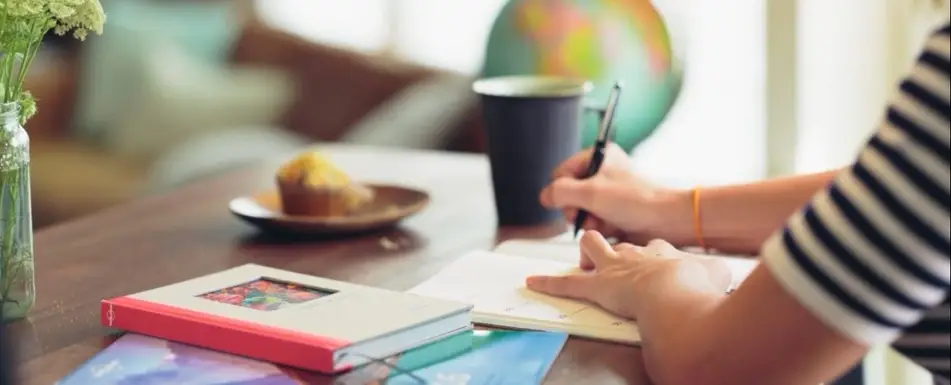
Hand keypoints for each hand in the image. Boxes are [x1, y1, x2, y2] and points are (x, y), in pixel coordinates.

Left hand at [525, 231, 731, 319]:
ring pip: (593, 247)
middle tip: (620, 263)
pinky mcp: (597, 287)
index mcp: (662, 251)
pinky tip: (532, 282)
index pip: (654, 247)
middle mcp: (635, 254)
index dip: (655, 255)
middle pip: (620, 241)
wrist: (677, 291)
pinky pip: (567, 284)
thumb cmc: (698, 286)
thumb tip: (721, 273)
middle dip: (615, 247)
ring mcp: (614, 268)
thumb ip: (715, 272)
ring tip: (587, 264)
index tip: (661, 263)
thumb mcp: (716, 274)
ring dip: (587, 255)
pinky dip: (548, 283)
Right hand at [539, 144, 689, 250]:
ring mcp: (609, 193)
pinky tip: (610, 228)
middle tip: (589, 214)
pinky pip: (594, 221)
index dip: (562, 191)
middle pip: (569, 194)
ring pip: (580, 211)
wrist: (667, 219)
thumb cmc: (636, 200)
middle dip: (576, 209)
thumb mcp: (591, 192)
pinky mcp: (615, 211)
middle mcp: (602, 172)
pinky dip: (599, 227)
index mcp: (599, 156)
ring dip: (587, 220)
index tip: (574, 200)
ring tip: (601, 223)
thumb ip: (560, 192)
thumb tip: (544, 196)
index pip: (561, 173)